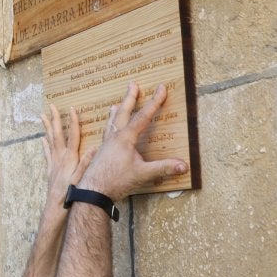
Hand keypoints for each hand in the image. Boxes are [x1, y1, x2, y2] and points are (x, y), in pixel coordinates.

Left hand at [41, 105, 92, 212]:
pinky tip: (42, 138)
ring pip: (50, 140)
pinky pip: (46, 152)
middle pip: (57, 133)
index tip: (72, 108)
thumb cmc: (72, 193)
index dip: (73, 121)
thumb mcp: (82, 178)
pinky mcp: (50, 168)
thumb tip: (94, 147)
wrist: (56, 205)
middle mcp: (60, 156)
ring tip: (43, 116)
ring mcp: (53, 162)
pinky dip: (44, 144)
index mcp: (70, 157)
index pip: (72, 135)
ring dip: (47, 127)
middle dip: (55, 119)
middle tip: (51, 106)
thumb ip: (87, 162)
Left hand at [78, 83, 186, 200]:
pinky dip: (108, 128)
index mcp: (125, 138)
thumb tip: (184, 165)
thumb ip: (163, 168)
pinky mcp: (100, 154)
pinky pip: (105, 135)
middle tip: (132, 84)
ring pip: (111, 123)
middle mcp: (113, 137)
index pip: (143, 116)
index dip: (154, 102)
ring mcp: (105, 145)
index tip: (161, 88)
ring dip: (116, 112)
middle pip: (122, 113)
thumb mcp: (143, 174)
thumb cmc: (115, 181)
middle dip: (130, 98)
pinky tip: (108, 134)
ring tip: (115, 104)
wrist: (92, 192)